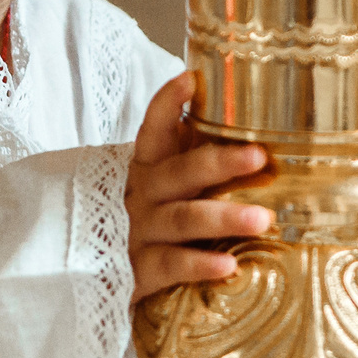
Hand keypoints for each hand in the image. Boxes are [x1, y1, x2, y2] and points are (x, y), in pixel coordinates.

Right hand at [126, 70, 271, 302]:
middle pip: (178, 173)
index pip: (152, 131)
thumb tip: (244, 128)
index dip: (167, 104)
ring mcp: (137, 233)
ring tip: (262, 219)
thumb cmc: (147, 224)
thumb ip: (192, 163)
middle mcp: (139, 196)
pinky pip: (171, 265)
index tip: (190, 79)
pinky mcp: (138, 271)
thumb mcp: (161, 189)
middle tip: (258, 155)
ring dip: (222, 217)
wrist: (95, 277)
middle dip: (218, 162)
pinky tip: (229, 265)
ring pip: (181, 219)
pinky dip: (199, 265)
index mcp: (145, 170)